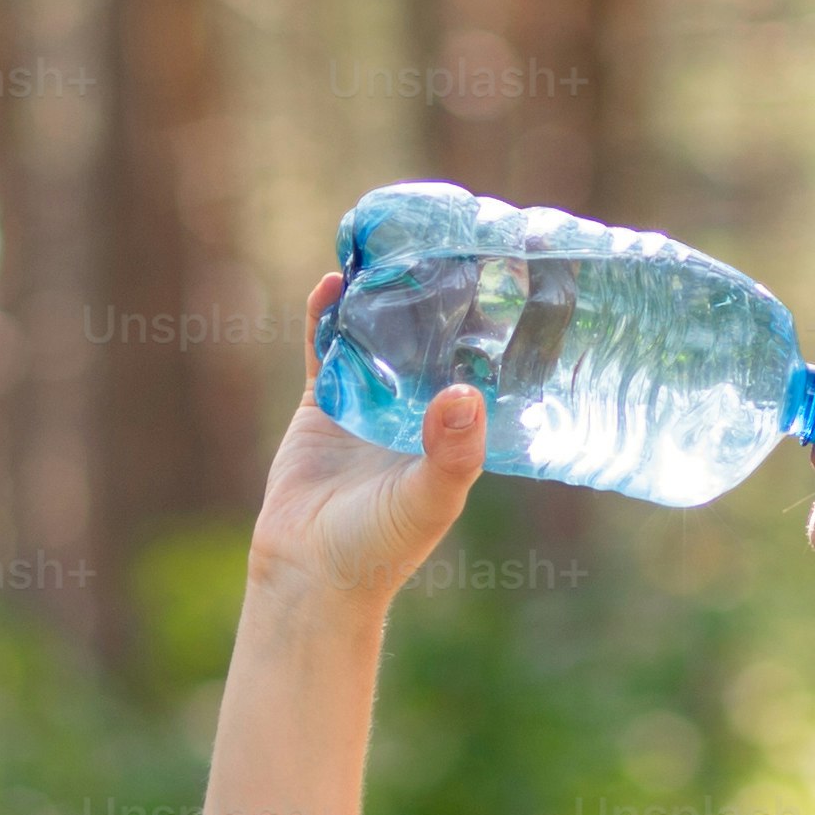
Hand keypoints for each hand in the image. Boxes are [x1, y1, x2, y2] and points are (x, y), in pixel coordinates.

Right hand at [251, 268, 482, 607]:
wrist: (311, 573)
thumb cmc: (381, 547)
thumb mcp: (429, 500)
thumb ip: (453, 452)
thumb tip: (464, 394)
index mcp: (453, 430)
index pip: (477, 364)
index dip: (489, 326)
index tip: (503, 277)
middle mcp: (414, 410)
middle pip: (429, 339)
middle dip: (435, 297)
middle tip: (446, 241)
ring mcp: (367, 402)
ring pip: (377, 336)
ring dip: (381, 298)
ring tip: (390, 249)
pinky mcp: (321, 404)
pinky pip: (325, 348)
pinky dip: (326, 316)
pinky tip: (333, 281)